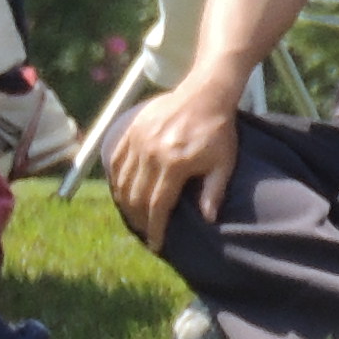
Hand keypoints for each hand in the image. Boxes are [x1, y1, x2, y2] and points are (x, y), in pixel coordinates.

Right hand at [106, 68, 241, 244]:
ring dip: (125, 203)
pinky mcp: (131, 131)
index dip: (155, 228)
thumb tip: (207, 220)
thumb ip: (214, 192)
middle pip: (136, 196)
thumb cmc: (218, 132)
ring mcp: (138, 141)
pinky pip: (116, 160)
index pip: (158, 204)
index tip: (156, 244)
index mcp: (175, 163)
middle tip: (144, 233)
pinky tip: (120, 191)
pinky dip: (115, 179)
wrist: (204, 94)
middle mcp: (151, 153)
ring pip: (123, 181)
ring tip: (133, 217)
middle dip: (139, 220)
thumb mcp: (224, 164)